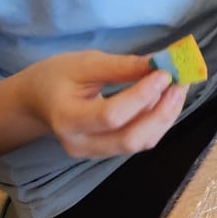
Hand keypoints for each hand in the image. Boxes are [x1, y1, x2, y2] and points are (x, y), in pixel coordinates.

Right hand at [21, 51, 187, 159]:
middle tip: (179, 84)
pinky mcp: (107, 153)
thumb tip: (159, 63)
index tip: (164, 73)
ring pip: (139, 143)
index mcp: (67, 119)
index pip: (111, 115)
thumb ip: (121, 66)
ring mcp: (94, 154)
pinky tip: (164, 100)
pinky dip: (156, 121)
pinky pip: (138, 142)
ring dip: (164, 116)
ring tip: (177, 88)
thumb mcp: (84, 63)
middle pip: (130, 139)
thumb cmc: (56, 77)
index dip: (142, 96)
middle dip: (161, 112)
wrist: (37, 101)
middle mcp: (81, 145)